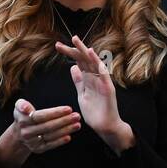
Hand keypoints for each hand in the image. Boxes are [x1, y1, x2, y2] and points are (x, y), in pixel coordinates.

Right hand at [0, 99, 79, 167]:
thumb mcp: (19, 107)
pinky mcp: (38, 149)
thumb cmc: (24, 116)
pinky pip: (50, 145)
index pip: (41, 116)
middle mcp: (27, 132)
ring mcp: (32, 142)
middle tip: (77, 116)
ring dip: (65, 130)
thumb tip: (26, 108)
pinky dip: (60, 141)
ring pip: (51, 136)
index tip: (69, 109)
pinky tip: (69, 136)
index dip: (55, 113)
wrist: (19, 134)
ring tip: (77, 125)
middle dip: (64, 121)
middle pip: (48, 126)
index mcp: (23, 120)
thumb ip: (22, 104)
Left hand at [55, 35, 132, 151]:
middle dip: (73, 50)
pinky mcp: (108, 87)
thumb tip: (72, 67)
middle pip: (84, 60)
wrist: (105, 127)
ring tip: (76, 40)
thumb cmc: (96, 113)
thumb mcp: (82, 95)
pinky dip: (97, 62)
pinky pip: (102, 72)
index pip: (79, 62)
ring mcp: (102, 82)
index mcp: (89, 79)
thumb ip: (78, 81)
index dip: (70, 54)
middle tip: (59, 44)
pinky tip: (90, 53)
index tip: (58, 47)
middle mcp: (96, 78)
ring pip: (92, 63)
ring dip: (84, 51)